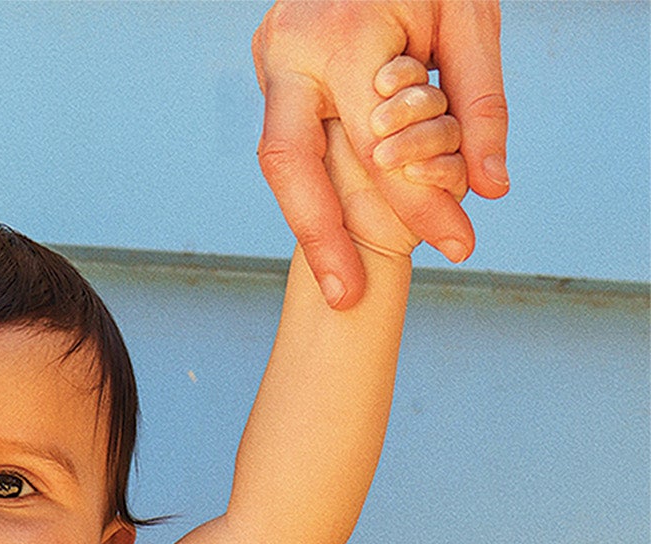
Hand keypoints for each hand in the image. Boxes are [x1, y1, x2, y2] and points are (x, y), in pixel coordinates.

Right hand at [253, 0, 508, 306]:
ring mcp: (271, 59)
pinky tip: (337, 221)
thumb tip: (490, 188)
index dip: (420, 202)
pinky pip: (287, 138)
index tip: (457, 244)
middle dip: (321, 237)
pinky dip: (313, 182)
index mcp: (343, 32)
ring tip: (340, 277)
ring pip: (278, 159)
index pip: (381, 142)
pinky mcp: (271, 69)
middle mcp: (292, 48)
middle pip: (291, 164)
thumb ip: (481, 102)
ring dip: (309, 219)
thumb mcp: (470, 18)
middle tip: (348, 298)